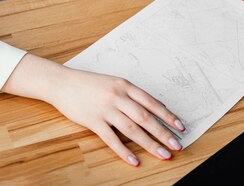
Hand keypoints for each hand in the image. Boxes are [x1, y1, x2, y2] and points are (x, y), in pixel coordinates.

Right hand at [47, 65, 184, 165]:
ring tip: (163, 155)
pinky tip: (134, 160)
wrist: (63, 83)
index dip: (167, 115)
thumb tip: (151, 109)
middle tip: (178, 145)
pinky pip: (112, 139)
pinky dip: (124, 151)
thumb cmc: (89, 83)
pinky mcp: (93, 121)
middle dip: (164, 133)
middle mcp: (117, 96)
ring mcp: (106, 108)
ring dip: (150, 144)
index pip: (151, 102)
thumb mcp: (112, 83)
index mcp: (124, 85)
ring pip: (132, 129)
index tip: (180, 126)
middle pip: (145, 117)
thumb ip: (129, 94)